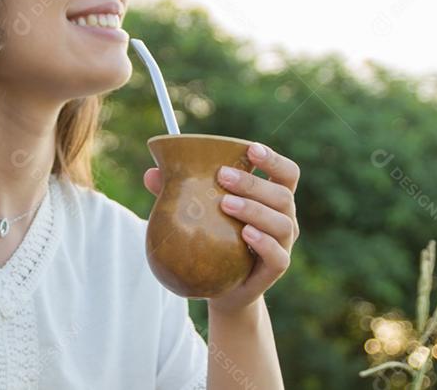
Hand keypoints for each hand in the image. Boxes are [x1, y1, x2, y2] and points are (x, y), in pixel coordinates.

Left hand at [142, 142, 300, 313]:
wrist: (221, 286)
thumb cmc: (214, 238)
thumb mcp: (198, 212)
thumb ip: (179, 191)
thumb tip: (150, 173)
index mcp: (271, 198)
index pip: (286, 173)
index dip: (274, 159)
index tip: (251, 150)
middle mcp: (284, 218)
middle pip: (283, 195)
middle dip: (252, 183)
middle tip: (222, 176)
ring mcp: (282, 244)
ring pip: (282, 223)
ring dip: (255, 210)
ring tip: (225, 204)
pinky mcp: (275, 269)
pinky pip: (278, 256)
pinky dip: (263, 242)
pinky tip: (244, 233)